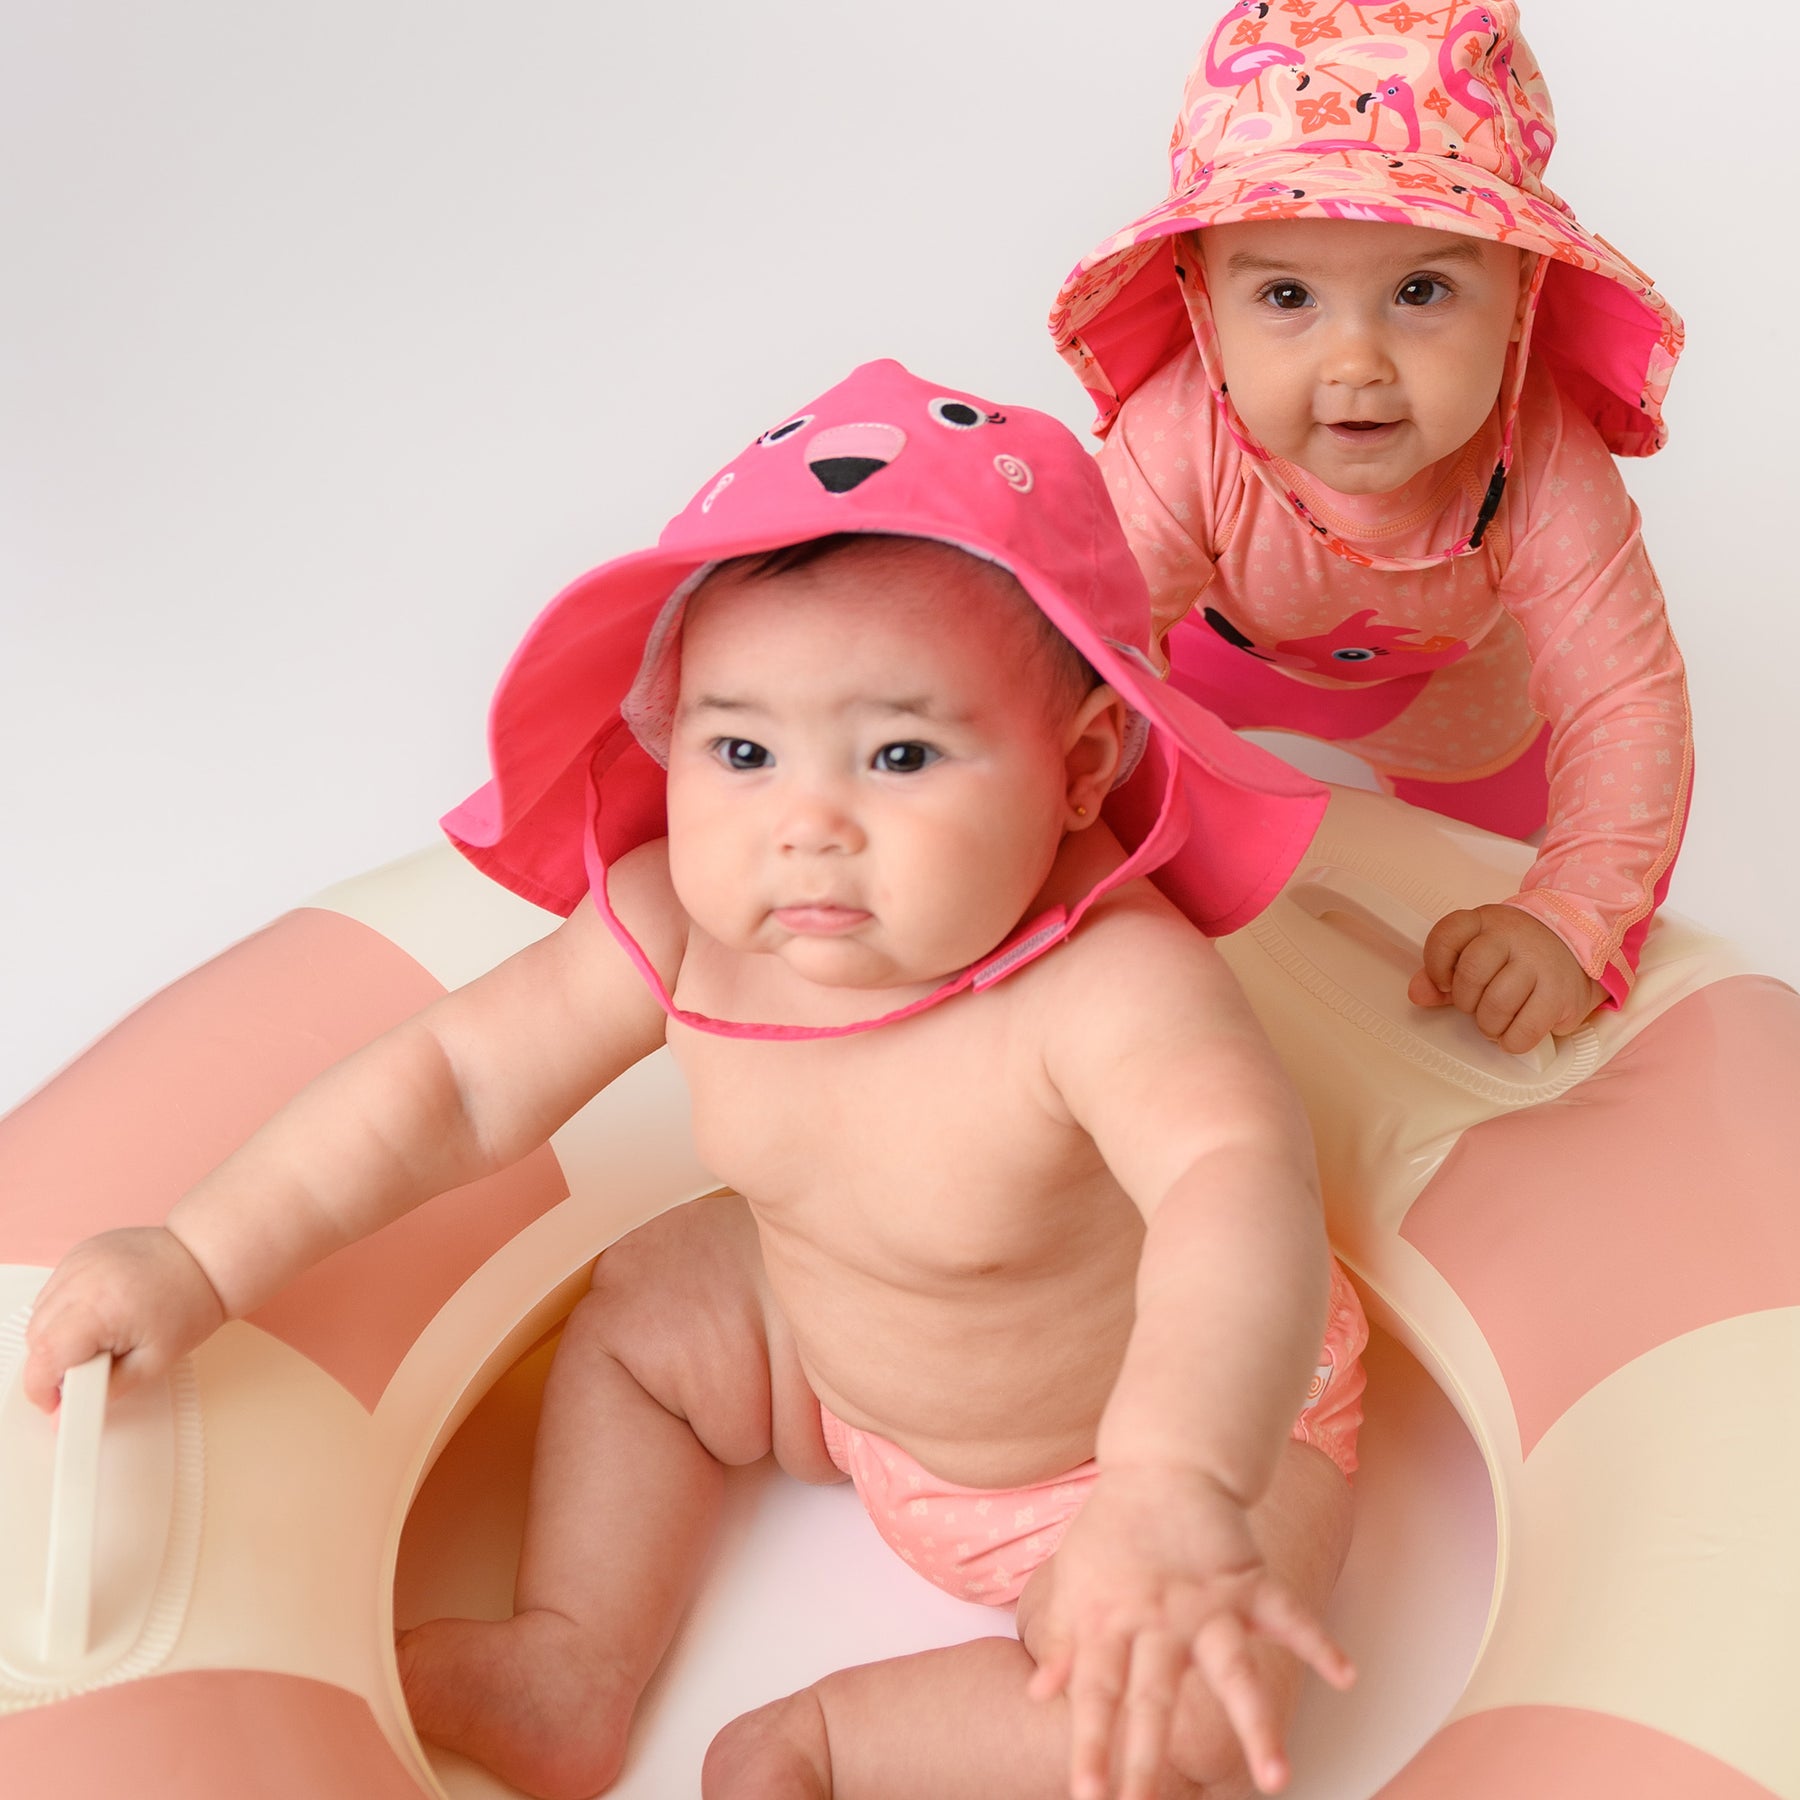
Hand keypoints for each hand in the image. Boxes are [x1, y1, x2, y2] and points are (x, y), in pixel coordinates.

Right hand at [23, 1226, 225, 1411]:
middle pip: (37, 1338)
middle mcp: (82, 1279)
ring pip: (40, 1314)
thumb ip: (106, 1390)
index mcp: (99, 1307)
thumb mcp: (154, 1363)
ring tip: (101, 1338)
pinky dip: (64, 1310)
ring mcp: (78, 1262)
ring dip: (57, 1337)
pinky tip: (98, 1313)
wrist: (207, 1258)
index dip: (44, 1389)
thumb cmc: (191, 1304)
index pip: (45, 1357)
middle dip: (53, 1365)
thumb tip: (69, 1412)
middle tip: (89, 1372)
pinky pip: (53, 1292)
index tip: (57, 1403)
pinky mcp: (79, 1254)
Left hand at [1027, 1465, 1352, 1798]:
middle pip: (1154, 1696)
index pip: (1097, 1693)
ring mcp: (1207, 1602)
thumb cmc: (1112, 1525)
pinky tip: (1345, 1675)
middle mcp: (1158, 1618)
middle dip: (1148, 1757)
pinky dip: (1318, 1642)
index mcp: (1110, 1618)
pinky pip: (1288, 1614)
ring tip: (1277, 1776)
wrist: (1161, 1461)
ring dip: (1255, 1722)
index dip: (1091, 1745)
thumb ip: (1061, 1637)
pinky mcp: (1247, 1580)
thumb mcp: (1073, 1578)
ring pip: (1233, 1669)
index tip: (1088, 1796)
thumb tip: (1039, 1693)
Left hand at [1408, 904, 1605, 1053]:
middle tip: (1476, 1005)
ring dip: (1489, 1025)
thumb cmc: (1517, 954)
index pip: (1446, 936)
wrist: (1578, 943)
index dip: (1436, 967)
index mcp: (1484, 921)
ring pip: (1496, 1005)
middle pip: (1470, 975)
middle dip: (1465, 1001)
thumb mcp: (1478, 950)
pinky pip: (1525, 1030)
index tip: (1444, 983)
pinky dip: (1512, 1041)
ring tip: (1495, 1022)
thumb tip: (1417, 993)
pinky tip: (1514, 1034)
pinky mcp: (1561, 994)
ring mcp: (1539, 964)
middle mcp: (1513, 937)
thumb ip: (1441, 971)